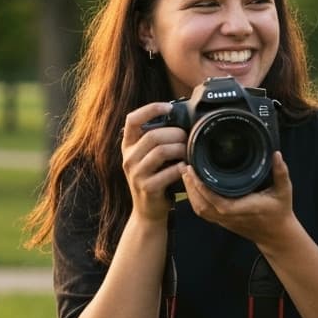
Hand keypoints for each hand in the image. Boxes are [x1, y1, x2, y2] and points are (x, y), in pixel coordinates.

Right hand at [120, 101, 187, 221]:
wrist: (148, 210)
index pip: (132, 119)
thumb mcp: (149, 156)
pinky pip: (168, 172)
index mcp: (128, 145)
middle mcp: (129, 158)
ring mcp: (136, 173)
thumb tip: (180, 118)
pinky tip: (186, 167)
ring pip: (161, 151)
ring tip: (189, 151)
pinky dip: (181, 167)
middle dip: (175, 133)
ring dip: (180, 148)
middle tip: (188, 137)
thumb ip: (157, 139)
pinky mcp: (147, 187)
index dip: (150, 109)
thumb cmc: (154, 177)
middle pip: (153, 135)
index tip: (168, 107)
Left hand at [181, 151, 299, 245]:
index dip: (203, 188)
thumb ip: (281, 172)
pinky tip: (192, 186)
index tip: (195, 171)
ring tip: (186, 174)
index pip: (218, 202)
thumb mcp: (284, 190)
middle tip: (186, 167)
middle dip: (191, 187)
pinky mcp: (221, 221)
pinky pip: (202, 212)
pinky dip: (194, 199)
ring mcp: (224, 220)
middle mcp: (230, 216)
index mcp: (244, 208)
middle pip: (202, 205)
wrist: (276, 234)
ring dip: (190, 193)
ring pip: (199, 210)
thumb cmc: (280, 211)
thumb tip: (276, 154)